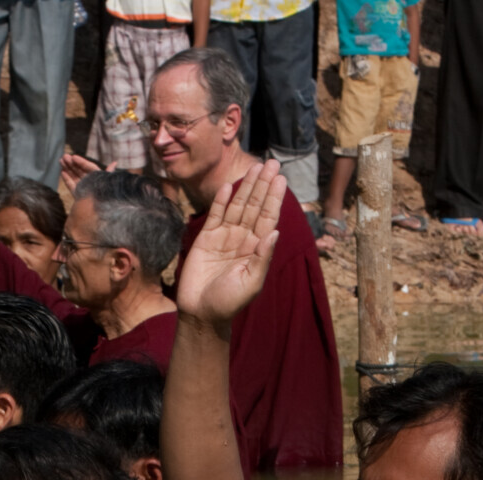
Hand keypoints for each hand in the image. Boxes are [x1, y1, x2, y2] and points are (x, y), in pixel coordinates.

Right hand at [60, 153, 114, 194]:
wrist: (100, 211)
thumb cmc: (106, 195)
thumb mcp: (107, 183)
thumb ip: (109, 173)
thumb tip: (115, 162)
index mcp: (97, 177)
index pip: (89, 167)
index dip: (81, 162)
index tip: (74, 157)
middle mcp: (90, 181)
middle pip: (80, 170)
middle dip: (72, 163)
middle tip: (64, 156)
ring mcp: (83, 187)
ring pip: (74, 176)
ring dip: (67, 168)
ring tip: (61, 160)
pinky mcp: (78, 194)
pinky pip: (71, 185)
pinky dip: (67, 179)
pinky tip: (62, 172)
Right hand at [175, 160, 284, 327]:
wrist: (201, 313)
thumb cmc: (229, 303)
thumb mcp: (252, 283)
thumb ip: (263, 258)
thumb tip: (274, 231)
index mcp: (257, 249)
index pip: (268, 217)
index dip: (274, 198)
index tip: (281, 179)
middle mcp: (242, 239)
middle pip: (255, 206)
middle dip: (263, 185)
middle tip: (272, 163)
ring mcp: (224, 237)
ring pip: (237, 207)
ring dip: (245, 187)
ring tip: (254, 167)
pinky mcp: (205, 239)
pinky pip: (215, 216)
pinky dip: (220, 201)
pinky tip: (227, 186)